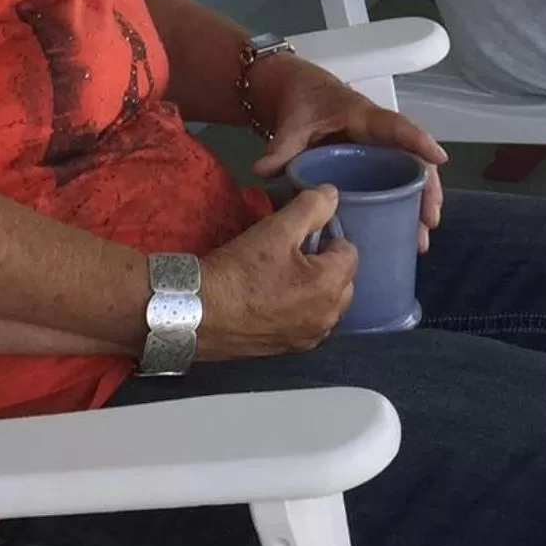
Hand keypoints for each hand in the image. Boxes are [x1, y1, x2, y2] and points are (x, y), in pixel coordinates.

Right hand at [197, 185, 357, 357]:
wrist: (196, 313)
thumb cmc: (240, 270)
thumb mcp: (276, 229)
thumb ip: (311, 207)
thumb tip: (333, 195)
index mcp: (331, 287)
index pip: (349, 251)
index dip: (328, 236)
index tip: (303, 233)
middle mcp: (327, 319)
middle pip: (343, 280)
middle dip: (325, 263)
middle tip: (293, 252)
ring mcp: (307, 339)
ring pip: (326, 304)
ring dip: (314, 288)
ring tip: (281, 273)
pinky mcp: (286, 351)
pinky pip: (306, 323)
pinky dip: (299, 309)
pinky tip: (272, 298)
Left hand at [247, 54, 445, 251]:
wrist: (299, 90)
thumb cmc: (303, 100)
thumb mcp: (292, 122)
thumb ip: (281, 146)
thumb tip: (262, 170)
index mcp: (363, 116)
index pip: (395, 126)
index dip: (417, 141)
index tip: (438, 158)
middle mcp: (380, 133)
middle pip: (413, 158)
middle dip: (427, 189)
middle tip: (430, 221)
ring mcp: (380, 149)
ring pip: (410, 174)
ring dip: (420, 203)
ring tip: (422, 238)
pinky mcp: (374, 163)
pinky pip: (397, 182)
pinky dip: (406, 205)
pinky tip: (407, 233)